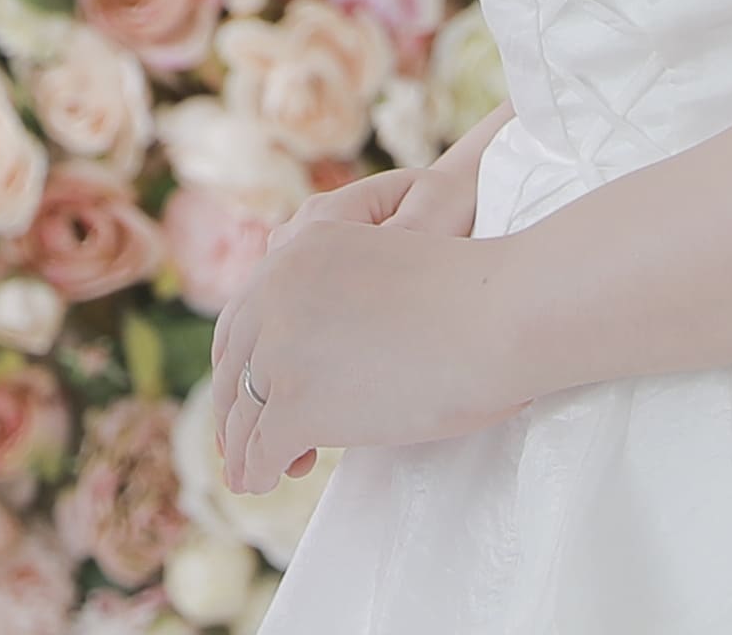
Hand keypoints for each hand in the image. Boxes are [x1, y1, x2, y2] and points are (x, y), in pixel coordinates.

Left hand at [208, 121, 507, 494]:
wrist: (497, 311)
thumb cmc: (467, 293)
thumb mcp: (381, 264)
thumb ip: (344, 292)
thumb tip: (334, 345)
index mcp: (296, 248)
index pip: (245, 316)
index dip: (240, 361)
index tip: (246, 391)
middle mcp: (274, 291)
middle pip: (236, 363)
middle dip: (234, 407)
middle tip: (238, 439)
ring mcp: (281, 349)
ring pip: (244, 411)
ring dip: (241, 447)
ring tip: (246, 474)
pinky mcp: (297, 403)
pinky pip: (263, 448)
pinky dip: (257, 471)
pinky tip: (263, 482)